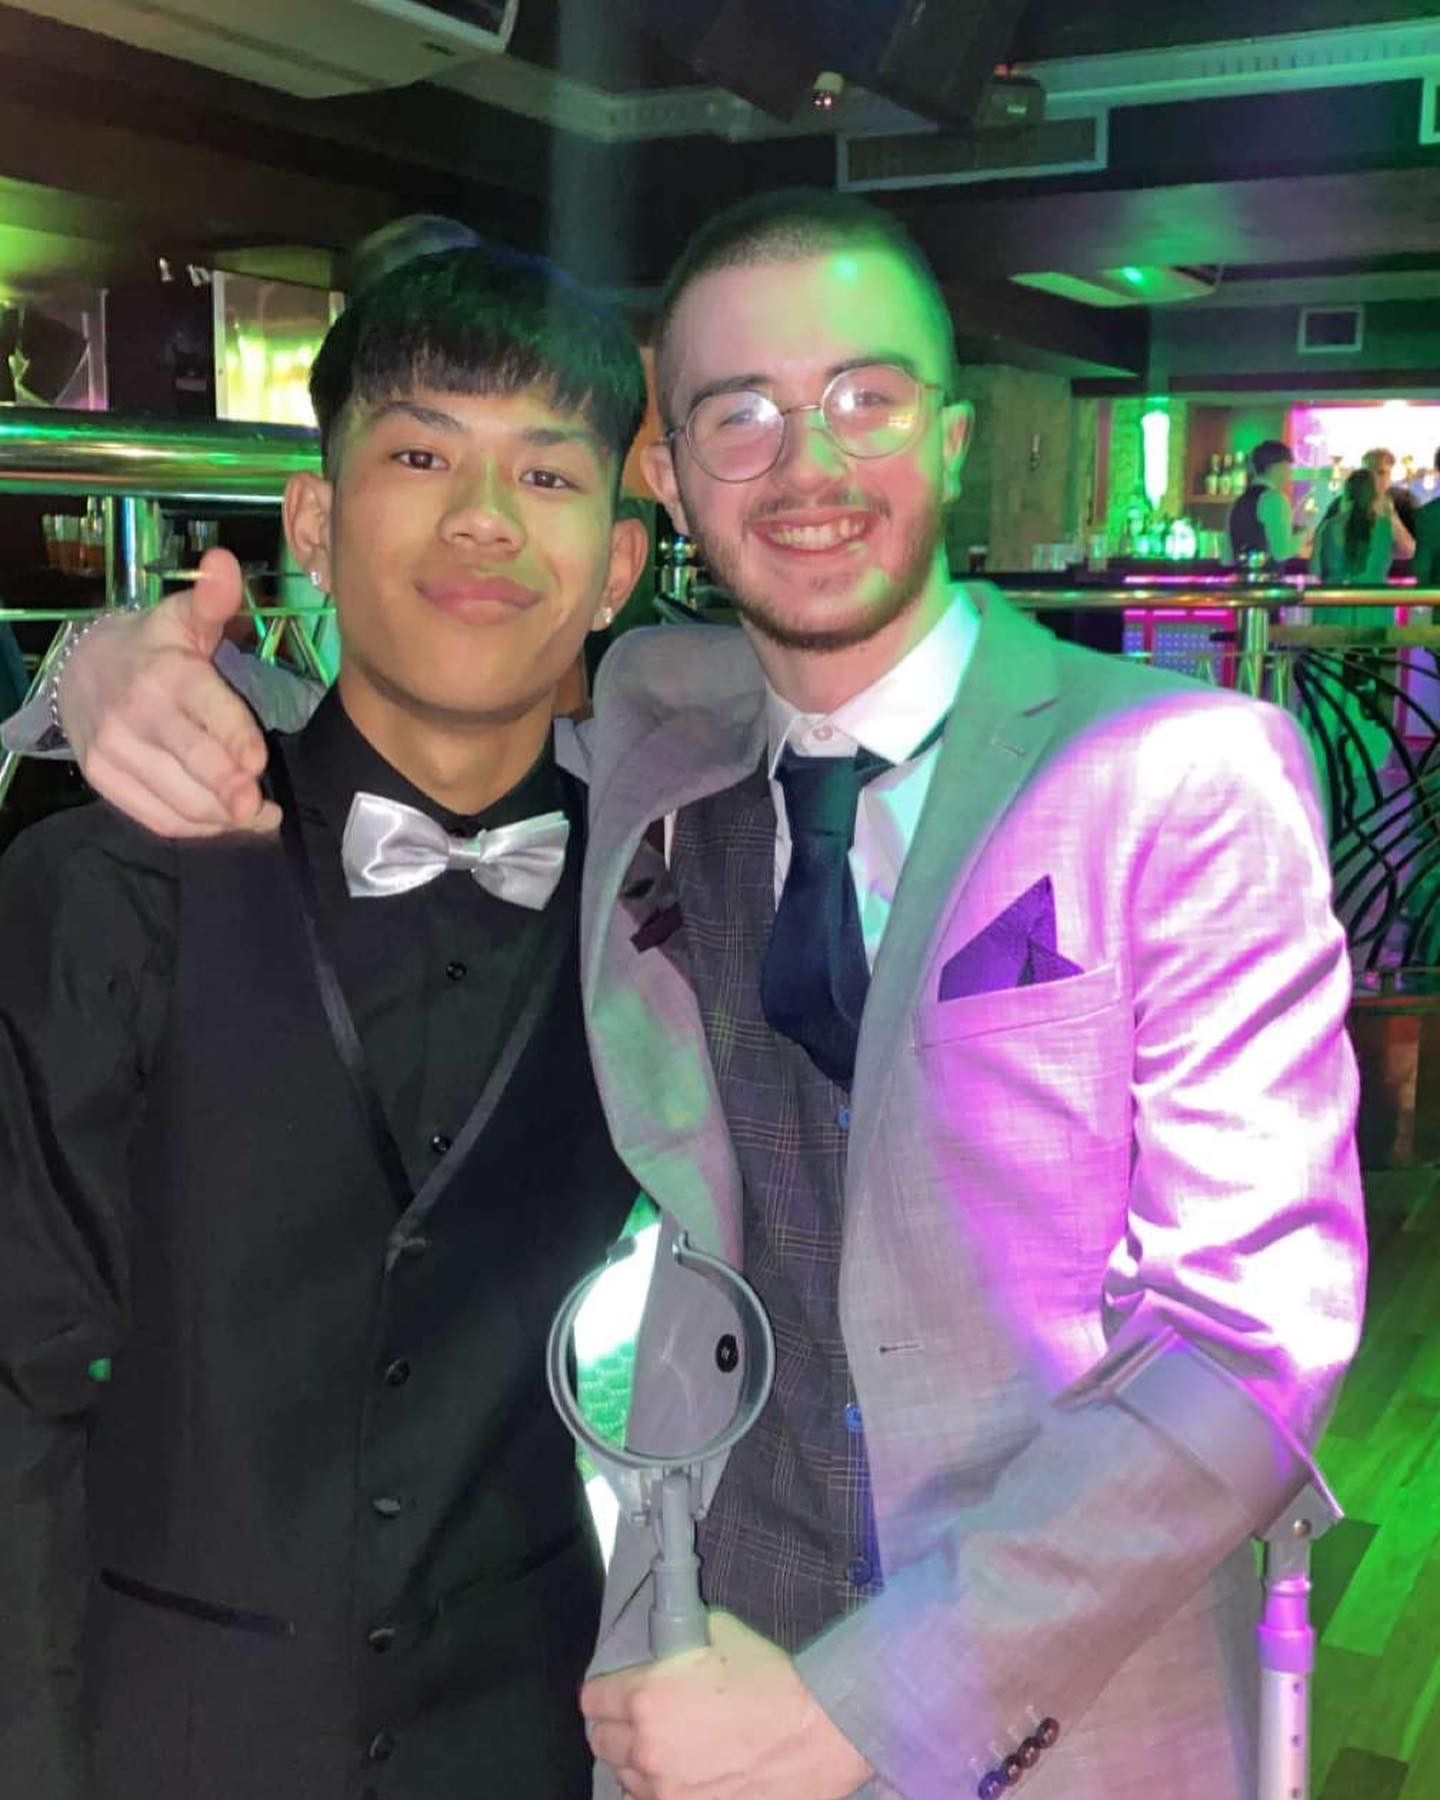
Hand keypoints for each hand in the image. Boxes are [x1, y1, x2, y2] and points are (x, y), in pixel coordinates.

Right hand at [60, 548, 277, 835]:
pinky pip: (157, 818)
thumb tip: (226, 563)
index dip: (234, 739)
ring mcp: (116, 753)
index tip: (257, 764)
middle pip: (192, 763)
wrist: (82, 670)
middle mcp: (136, 716)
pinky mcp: (106, 781)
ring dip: (223, 816)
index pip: (206, 712)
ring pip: (178, 800)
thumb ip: (214, 600)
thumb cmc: (154, 646)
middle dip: (230, 791)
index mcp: (166, 674)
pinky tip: (224, 820)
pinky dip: (195, 827)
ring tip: (257, 815)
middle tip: (263, 809)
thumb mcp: (184, 617)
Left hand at [580, 1611, 872, 1799]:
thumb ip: (675, 1640)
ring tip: (663, 1747)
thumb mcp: (717, 1634)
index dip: (604, 1691)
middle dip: (616, 1725)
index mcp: (646, 1699)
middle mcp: (647, 1750)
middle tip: (638, 1716)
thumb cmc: (771, 1679)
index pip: (592, 1700)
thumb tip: (661, 1637)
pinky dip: (656, 1790)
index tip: (614, 1690)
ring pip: (624, 1778)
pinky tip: (677, 1775)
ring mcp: (666, 1792)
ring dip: (635, 1760)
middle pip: (602, 1741)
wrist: (819, 1731)